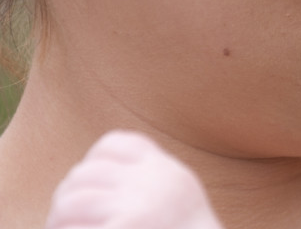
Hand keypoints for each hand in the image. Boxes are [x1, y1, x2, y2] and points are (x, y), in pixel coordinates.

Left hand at [46, 130, 223, 228]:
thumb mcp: (178, 195)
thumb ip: (149, 178)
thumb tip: (98, 168)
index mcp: (165, 171)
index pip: (115, 145)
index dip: (92, 162)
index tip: (88, 187)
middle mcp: (153, 182)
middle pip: (86, 172)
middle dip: (68, 194)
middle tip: (63, 217)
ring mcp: (137, 207)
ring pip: (71, 200)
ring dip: (58, 218)